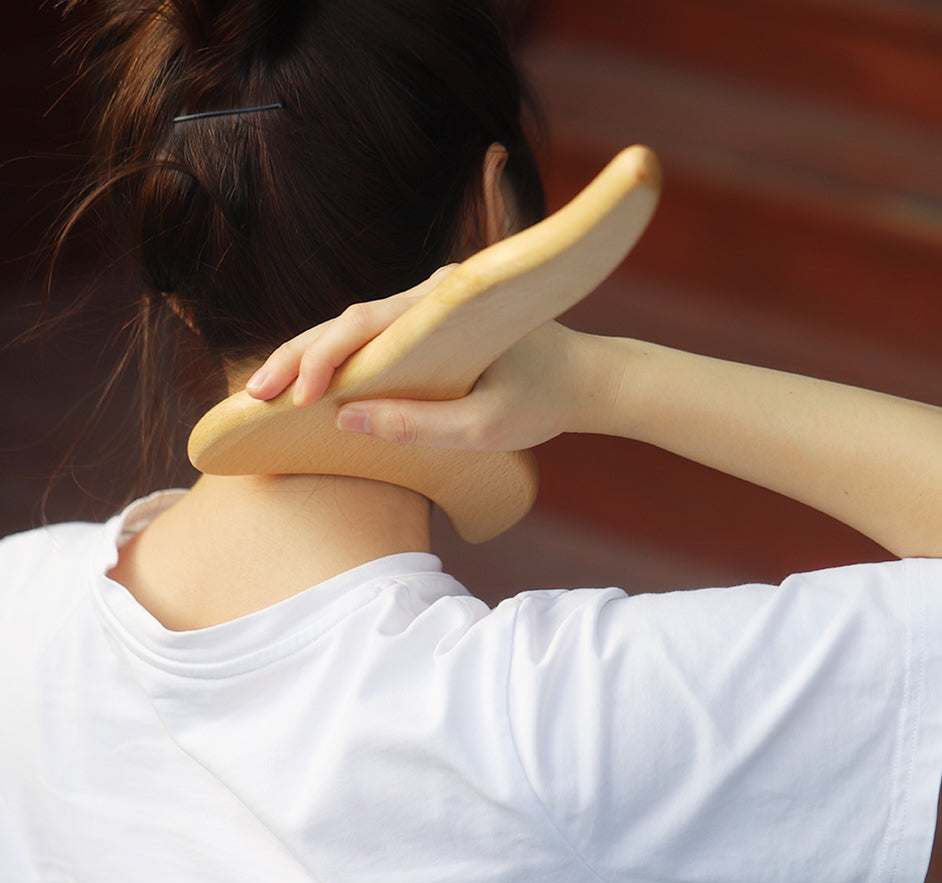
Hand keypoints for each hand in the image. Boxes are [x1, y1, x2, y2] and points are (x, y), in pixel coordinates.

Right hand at [246, 268, 613, 452]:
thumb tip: (346, 420)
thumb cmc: (543, 401)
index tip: (294, 399)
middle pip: (349, 321)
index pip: (367, 326)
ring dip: (311, 358)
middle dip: (298, 358)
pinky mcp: (430, 324)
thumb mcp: (485, 428)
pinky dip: (339, 360)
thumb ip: (420, 426)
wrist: (587, 377)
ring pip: (356, 327)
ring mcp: (430, 306)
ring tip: (266, 394)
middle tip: (253, 397)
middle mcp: (433, 294)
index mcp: (447, 308)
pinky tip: (308, 385)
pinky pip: (375, 338)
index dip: (323, 359)